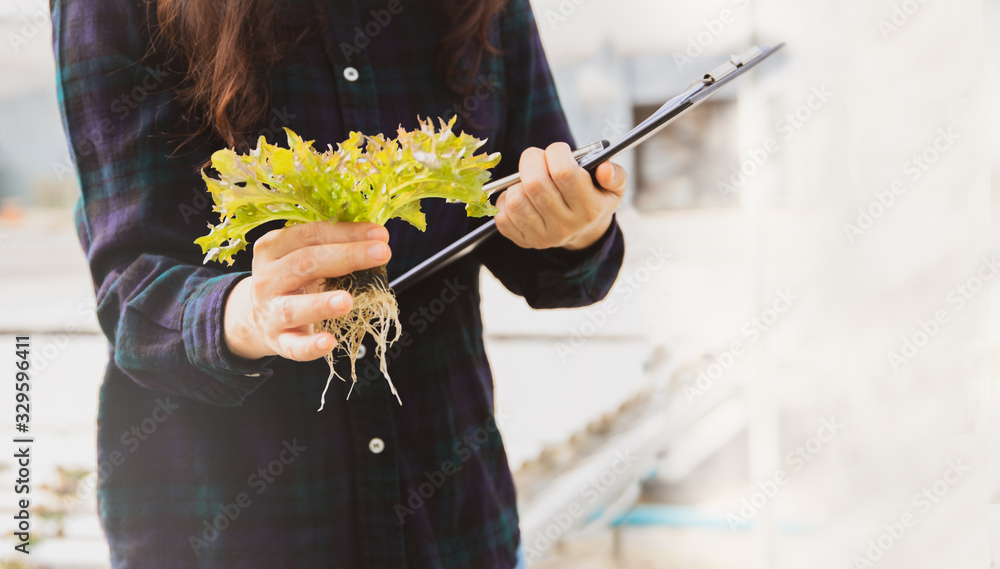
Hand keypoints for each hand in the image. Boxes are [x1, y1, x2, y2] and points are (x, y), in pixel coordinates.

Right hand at [223, 221, 390, 361]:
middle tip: (381, 253)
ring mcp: (270, 312)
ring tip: (347, 301)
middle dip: (346, 256)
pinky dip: (310, 346)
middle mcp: (267, 279)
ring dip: (321, 304)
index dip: (346, 233)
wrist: (259, 319)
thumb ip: (331, 246)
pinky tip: (329, 342)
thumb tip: (377, 238)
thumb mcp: (302, 258)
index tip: (380, 234)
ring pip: (293, 307)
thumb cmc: (291, 281)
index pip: (311, 235)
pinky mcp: (278, 341)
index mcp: (272, 248)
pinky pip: (293, 346)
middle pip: (305, 264)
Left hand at [495, 142, 625, 250]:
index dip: (556, 152)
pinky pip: (502, 216)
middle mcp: (566, 226)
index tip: (558, 151)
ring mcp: (543, 237)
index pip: (564, 172)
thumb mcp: (613, 188)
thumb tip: (604, 168)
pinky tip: (521, 196)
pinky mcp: (524, 241)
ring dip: (517, 182)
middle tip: (537, 158)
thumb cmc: (595, 199)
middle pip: (536, 184)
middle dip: (531, 160)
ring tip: (530, 179)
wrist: (583, 233)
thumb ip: (616, 175)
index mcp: (590, 209)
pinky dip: (505, 200)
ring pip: (516, 200)